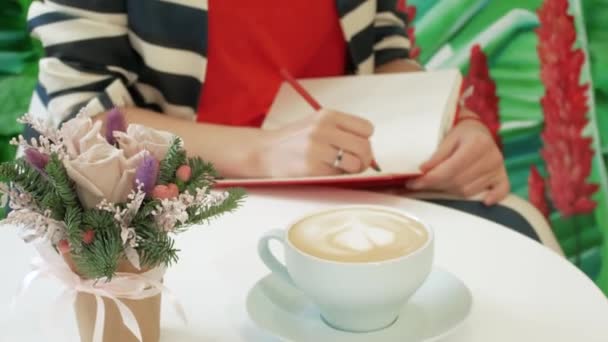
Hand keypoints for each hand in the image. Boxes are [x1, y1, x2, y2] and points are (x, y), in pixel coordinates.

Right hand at [256, 109, 374, 176]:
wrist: (266, 152)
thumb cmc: (295, 140)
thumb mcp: (318, 125)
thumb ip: (343, 132)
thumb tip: (370, 153)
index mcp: (327, 115)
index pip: (366, 128)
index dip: (365, 139)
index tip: (356, 145)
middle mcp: (323, 129)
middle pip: (364, 147)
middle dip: (364, 159)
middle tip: (355, 163)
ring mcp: (317, 149)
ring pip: (355, 163)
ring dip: (351, 170)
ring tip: (339, 168)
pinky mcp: (311, 168)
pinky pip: (338, 176)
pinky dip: (336, 177)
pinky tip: (324, 172)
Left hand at [406, 114, 509, 204]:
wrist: (479, 130)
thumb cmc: (461, 133)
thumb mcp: (447, 138)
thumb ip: (437, 156)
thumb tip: (422, 171)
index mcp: (476, 144)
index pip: (449, 170)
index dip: (429, 179)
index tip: (412, 183)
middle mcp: (491, 157)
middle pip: (459, 182)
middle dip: (436, 186)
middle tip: (419, 185)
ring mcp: (498, 168)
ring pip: (471, 190)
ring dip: (451, 191)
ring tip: (437, 186)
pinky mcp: (502, 176)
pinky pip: (501, 190)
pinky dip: (493, 197)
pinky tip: (484, 201)